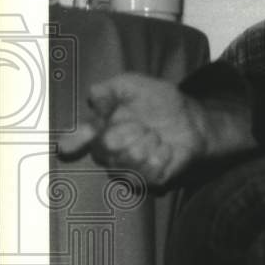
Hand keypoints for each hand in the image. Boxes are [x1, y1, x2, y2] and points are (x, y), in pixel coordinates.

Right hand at [58, 73, 209, 185]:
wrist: (193, 120)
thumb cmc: (162, 102)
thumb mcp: (134, 85)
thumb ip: (110, 88)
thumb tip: (93, 97)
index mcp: (101, 129)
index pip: (74, 141)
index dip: (72, 142)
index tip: (71, 143)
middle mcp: (110, 152)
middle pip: (105, 146)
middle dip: (128, 130)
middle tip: (144, 125)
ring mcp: (129, 168)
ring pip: (129, 158)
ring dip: (149, 141)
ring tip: (157, 136)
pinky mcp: (149, 179)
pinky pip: (150, 170)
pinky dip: (163, 154)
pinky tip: (167, 149)